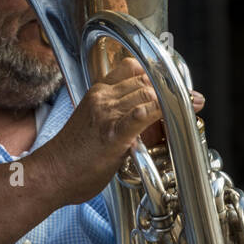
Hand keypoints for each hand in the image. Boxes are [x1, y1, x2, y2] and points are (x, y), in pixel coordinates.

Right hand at [33, 57, 204, 207]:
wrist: (50, 175)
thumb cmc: (71, 158)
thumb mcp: (92, 125)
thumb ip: (116, 117)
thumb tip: (140, 122)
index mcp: (97, 93)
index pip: (131, 68)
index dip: (155, 74)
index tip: (172, 86)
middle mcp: (102, 98)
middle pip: (145, 81)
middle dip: (172, 90)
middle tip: (193, 100)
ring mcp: (106, 114)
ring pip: (149, 94)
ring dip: (174, 102)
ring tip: (193, 108)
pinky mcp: (113, 134)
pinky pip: (141, 114)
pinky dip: (160, 111)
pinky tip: (176, 114)